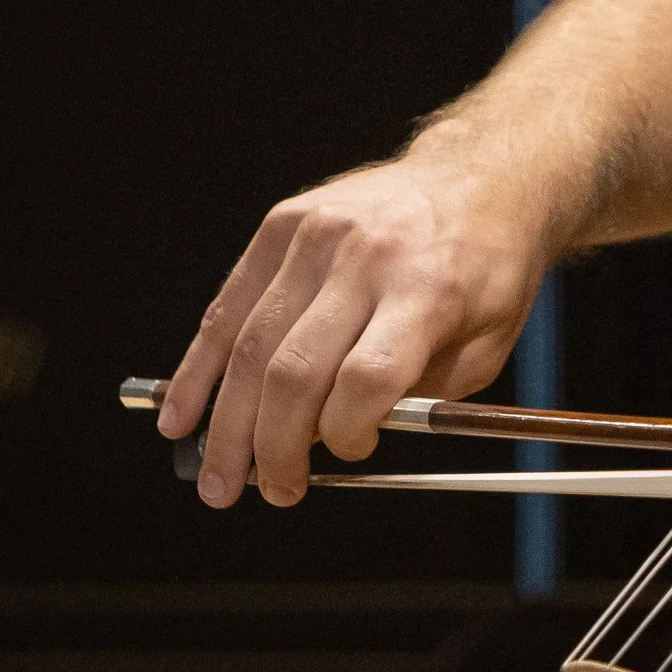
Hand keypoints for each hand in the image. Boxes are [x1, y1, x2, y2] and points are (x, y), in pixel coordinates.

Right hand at [156, 149, 551, 506]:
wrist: (482, 178)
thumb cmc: (489, 270)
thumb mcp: (487, 344)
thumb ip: (419, 397)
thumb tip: (335, 444)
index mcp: (429, 290)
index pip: (366, 379)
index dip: (348, 433)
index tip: (354, 453)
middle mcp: (366, 258)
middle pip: (295, 370)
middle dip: (273, 448)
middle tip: (269, 492)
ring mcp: (317, 236)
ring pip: (250, 345)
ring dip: (226, 424)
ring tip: (218, 479)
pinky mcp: (283, 224)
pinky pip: (230, 306)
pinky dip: (200, 368)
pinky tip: (182, 415)